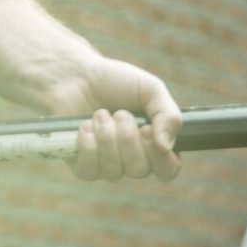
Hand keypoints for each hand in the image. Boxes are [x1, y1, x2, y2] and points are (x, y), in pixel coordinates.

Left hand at [63, 57, 182, 181]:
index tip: (146, 129)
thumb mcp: (151, 90)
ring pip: (114, 172)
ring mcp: (106, 165)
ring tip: (100, 114)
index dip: (160, 156)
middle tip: (120, 113)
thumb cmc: (116, 81)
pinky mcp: (82, 165)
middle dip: (128, 138)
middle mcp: (132, 159)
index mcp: (154, 143)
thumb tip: (166, 146)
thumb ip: (169, 116)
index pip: (168, 169)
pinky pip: (90, 171)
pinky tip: (85, 126)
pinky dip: (88, 145)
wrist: (77, 75)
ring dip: (107, 137)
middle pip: (140, 171)